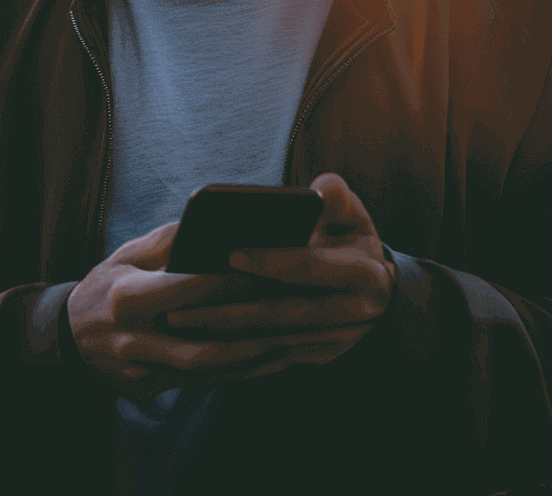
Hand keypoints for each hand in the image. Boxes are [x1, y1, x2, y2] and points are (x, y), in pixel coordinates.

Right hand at [66, 212, 387, 402]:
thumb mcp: (128, 252)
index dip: (224, 280)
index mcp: (124, 299)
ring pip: (214, 368)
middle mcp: (135, 341)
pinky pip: (213, 382)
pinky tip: (283, 353)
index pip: (181, 290)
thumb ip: (170, 240)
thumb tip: (216, 223)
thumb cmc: (109, 282)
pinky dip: (249, 369)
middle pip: (204, 338)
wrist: (72, 340)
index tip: (266, 263)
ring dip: (260, 353)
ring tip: (302, 333)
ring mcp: (147, 372)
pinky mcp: (159, 390)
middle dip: (253, 324)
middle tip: (300, 304)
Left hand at [162, 173, 396, 357]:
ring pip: (272, 342)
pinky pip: (270, 359)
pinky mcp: (317, 356)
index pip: (313, 269)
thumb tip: (318, 191)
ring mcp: (336, 342)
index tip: (230, 253)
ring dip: (224, 336)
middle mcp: (354, 314)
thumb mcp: (351, 210)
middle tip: (180, 304)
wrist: (375, 285)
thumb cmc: (349, 233)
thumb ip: (335, 196)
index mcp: (364, 273)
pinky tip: (196, 342)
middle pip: (285, 315)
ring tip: (177, 322)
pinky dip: (233, 353)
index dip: (274, 261)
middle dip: (232, 311)